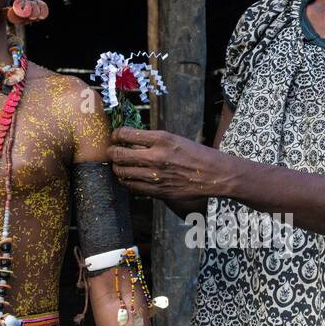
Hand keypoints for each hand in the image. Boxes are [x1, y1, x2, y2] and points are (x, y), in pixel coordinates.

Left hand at [109, 127, 231, 200]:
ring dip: (116, 168)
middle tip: (111, 151)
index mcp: (161, 139)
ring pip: (122, 172)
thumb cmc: (195, 154)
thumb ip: (151, 141)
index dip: (116, 135)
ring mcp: (155, 176)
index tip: (115, 136)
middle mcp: (156, 157)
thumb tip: (129, 142)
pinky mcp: (157, 191)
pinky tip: (128, 177)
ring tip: (118, 165)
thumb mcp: (174, 139)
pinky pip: (132, 187)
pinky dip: (126, 181)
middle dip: (111, 152)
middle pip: (119, 155)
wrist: (213, 174)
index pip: (125, 134)